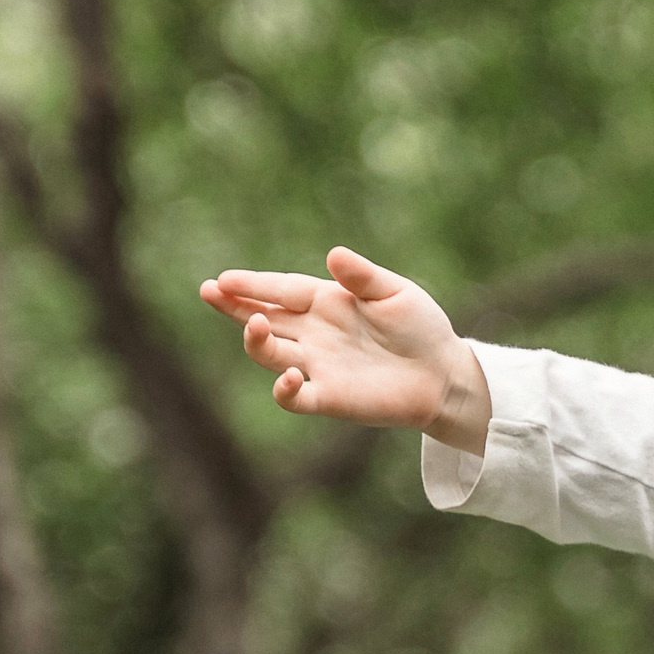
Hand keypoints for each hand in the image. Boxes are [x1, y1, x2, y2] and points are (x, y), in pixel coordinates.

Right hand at [197, 245, 493, 451]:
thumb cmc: (421, 327)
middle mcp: (314, 333)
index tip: (223, 279)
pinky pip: (295, 398)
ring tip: (255, 324)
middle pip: (264, 318)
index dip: (253, 284)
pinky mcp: (329, 397)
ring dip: (256, 341)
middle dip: (235, 306)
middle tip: (209, 291)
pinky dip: (285, 390)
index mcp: (326, 302)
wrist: (443, 374)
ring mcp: (318, 366)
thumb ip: (364, 277)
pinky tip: (290, 375)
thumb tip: (333, 255)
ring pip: (272, 355)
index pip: (281, 290)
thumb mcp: (396, 293)